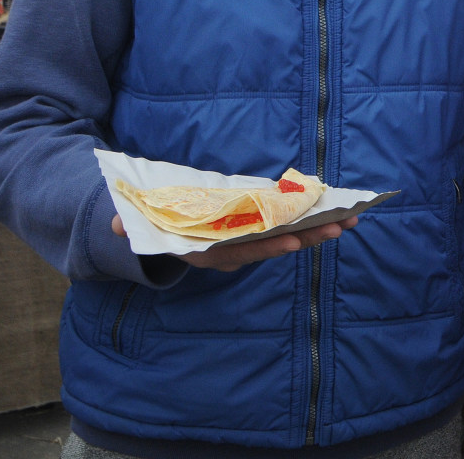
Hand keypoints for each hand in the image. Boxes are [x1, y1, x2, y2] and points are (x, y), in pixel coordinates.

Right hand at [110, 214, 356, 271]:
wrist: (157, 229)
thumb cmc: (151, 222)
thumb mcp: (135, 222)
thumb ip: (125, 223)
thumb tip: (112, 222)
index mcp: (206, 250)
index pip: (240, 251)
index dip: (266, 246)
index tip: (292, 240)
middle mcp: (231, 250)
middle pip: (273, 246)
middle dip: (307, 238)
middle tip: (340, 227)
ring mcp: (246, 241)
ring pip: (286, 238)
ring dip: (318, 230)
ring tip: (350, 219)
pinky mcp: (256, 229)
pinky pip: (286, 227)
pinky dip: (310, 220)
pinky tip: (335, 211)